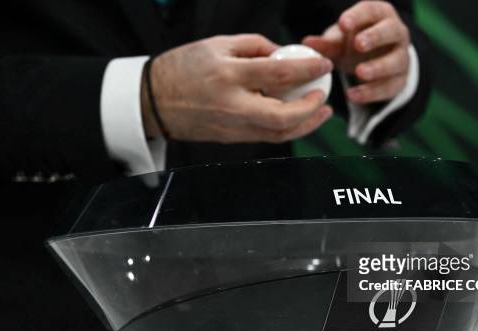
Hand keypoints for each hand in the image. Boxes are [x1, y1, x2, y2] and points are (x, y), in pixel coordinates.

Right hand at [141, 34, 333, 142]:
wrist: (153, 101)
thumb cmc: (182, 69)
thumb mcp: (217, 44)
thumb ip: (255, 47)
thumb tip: (284, 53)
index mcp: (228, 75)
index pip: (278, 73)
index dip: (307, 69)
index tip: (322, 65)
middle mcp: (232, 105)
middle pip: (282, 116)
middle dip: (311, 109)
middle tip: (323, 96)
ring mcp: (232, 127)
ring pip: (278, 134)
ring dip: (305, 125)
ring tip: (321, 113)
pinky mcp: (231, 140)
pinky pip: (266, 137)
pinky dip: (287, 129)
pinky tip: (298, 119)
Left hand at [303, 1, 409, 104]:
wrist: (373, 64)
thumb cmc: (353, 45)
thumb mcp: (339, 41)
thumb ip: (326, 43)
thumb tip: (306, 42)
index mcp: (380, 15)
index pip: (372, 10)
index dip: (358, 16)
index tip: (343, 23)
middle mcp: (396, 33)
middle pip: (391, 31)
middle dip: (375, 37)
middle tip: (359, 44)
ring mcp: (402, 57)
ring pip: (396, 61)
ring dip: (378, 67)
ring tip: (359, 73)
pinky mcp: (400, 80)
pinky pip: (390, 87)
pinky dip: (372, 92)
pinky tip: (354, 96)